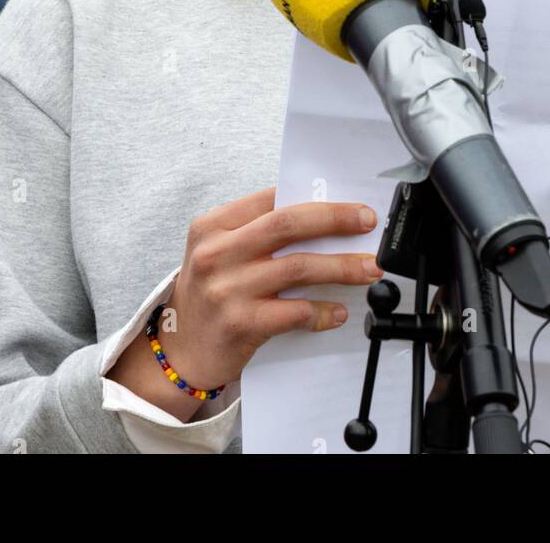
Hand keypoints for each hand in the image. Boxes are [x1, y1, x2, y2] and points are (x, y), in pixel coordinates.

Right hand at [159, 187, 383, 391]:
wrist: (180, 350)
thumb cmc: (209, 293)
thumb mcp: (219, 251)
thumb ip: (257, 232)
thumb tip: (320, 218)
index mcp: (213, 226)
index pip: (271, 199)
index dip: (316, 200)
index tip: (351, 206)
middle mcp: (217, 253)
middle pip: (287, 225)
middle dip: (335, 220)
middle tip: (367, 223)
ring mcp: (227, 289)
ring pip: (298, 267)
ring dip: (341, 267)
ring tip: (369, 269)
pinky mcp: (240, 324)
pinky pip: (294, 312)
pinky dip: (322, 311)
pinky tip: (338, 312)